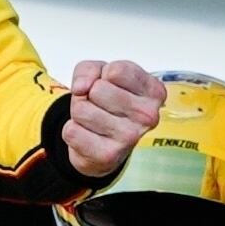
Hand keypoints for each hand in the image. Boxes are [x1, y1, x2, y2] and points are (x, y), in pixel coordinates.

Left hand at [64, 60, 162, 178]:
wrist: (102, 143)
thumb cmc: (107, 104)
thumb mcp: (99, 74)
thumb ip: (88, 70)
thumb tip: (81, 88)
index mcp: (153, 91)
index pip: (116, 71)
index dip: (103, 75)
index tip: (110, 84)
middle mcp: (147, 116)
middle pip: (97, 89)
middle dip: (89, 95)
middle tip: (99, 105)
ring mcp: (130, 138)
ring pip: (81, 109)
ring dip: (80, 113)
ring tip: (94, 120)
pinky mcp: (108, 156)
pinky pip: (71, 131)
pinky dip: (73, 131)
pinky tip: (89, 135)